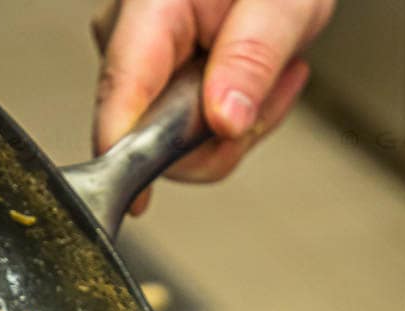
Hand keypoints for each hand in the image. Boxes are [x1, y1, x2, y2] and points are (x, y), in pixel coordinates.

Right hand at [91, 0, 333, 212]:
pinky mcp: (154, 91)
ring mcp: (138, 68)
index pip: (122, 89)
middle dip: (220, 135)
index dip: (126, 150)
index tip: (137, 198)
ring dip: (234, 131)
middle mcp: (129, 38)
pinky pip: (187, 141)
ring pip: (173, 148)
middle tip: (268, 92)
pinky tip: (254, 87)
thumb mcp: (281, 6)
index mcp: (148, 5)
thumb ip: (252, 60)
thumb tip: (224, 120)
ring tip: (270, 78)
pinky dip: (231, 127)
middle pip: (148, 133)